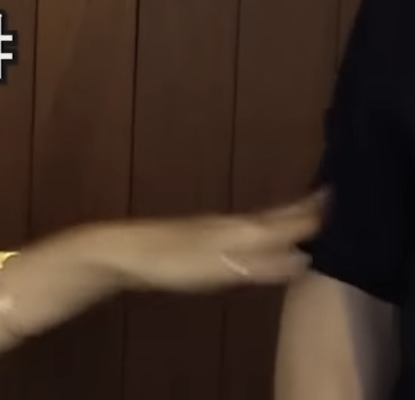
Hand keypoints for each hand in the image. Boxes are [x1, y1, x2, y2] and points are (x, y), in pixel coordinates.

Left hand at [109, 191, 325, 292]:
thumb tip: (304, 258)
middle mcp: (230, 223)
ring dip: (285, 214)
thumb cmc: (168, 260)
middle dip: (303, 206)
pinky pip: (244, 226)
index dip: (312, 211)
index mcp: (239, 229)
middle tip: (332, 194)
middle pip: (274, 215)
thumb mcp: (218, 268)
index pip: (285, 219)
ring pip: (260, 219)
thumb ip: (260, 264)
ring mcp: (213, 227)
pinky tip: (261, 232)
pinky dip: (264, 225)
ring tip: (307, 208)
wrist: (122, 251)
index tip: (341, 194)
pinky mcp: (199, 236)